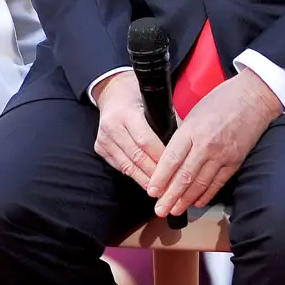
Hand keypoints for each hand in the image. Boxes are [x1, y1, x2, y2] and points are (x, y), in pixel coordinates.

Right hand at [93, 71, 165, 189]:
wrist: (112, 93)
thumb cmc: (137, 97)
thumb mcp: (152, 102)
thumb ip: (167, 121)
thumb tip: (185, 143)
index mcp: (126, 113)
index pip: (145, 140)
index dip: (160, 157)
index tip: (174, 169)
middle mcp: (112, 126)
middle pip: (136, 156)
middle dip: (154, 174)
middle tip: (169, 187)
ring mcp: (103, 138)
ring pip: (126, 165)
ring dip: (144, 179)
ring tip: (159, 191)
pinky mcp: (99, 147)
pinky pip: (119, 166)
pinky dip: (133, 175)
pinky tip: (145, 182)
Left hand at [147, 69, 281, 217]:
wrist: (253, 98)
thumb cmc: (222, 99)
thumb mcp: (194, 111)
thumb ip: (183, 133)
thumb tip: (169, 154)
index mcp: (192, 129)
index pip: (172, 158)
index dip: (161, 177)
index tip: (152, 191)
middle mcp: (206, 145)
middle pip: (184, 176)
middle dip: (170, 196)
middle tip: (160, 210)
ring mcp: (222, 155)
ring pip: (200, 183)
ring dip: (186, 200)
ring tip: (175, 210)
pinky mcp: (235, 161)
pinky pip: (218, 183)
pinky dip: (206, 194)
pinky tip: (196, 202)